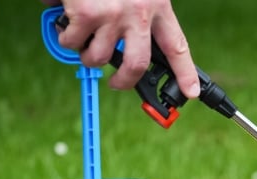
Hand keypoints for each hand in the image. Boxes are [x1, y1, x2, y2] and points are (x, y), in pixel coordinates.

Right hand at [42, 0, 199, 98]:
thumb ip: (136, 12)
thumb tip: (121, 44)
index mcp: (157, 5)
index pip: (176, 46)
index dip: (185, 72)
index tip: (191, 92)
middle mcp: (139, 14)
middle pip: (137, 64)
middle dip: (125, 82)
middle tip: (116, 83)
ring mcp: (113, 15)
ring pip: (98, 57)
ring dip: (86, 53)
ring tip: (81, 39)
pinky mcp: (87, 14)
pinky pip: (72, 41)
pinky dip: (65, 36)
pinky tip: (65, 21)